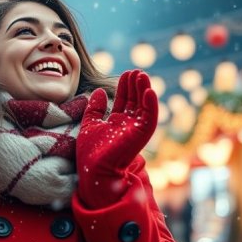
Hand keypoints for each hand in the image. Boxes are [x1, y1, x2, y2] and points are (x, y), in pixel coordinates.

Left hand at [77, 70, 157, 207]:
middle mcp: (129, 125)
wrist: (93, 170)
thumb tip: (99, 91)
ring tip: (142, 75)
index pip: (125, 100)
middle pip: (136, 101)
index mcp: (118, 123)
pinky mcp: (141, 135)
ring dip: (144, 90)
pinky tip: (149, 91)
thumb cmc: (90, 152)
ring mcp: (136, 130)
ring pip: (144, 106)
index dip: (125, 87)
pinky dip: (151, 105)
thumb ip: (95, 108)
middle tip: (136, 71)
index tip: (126, 73)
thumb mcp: (90, 124)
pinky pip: (150, 118)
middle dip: (135, 85)